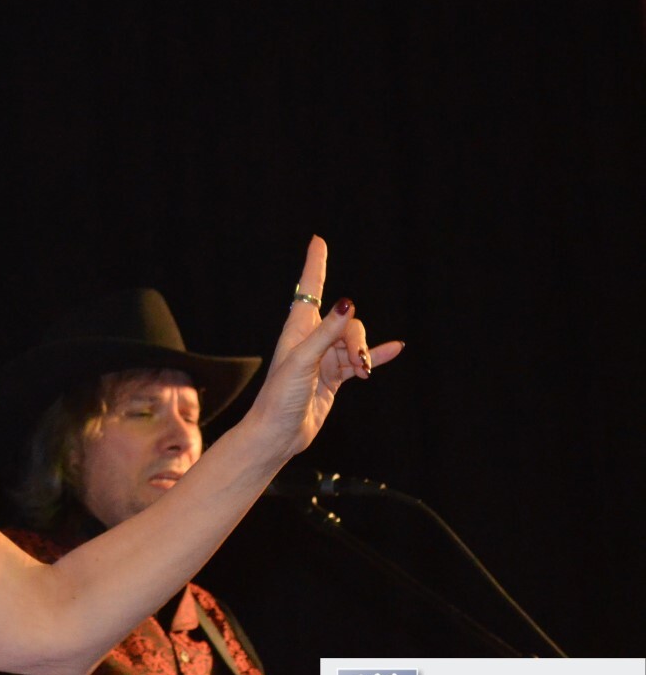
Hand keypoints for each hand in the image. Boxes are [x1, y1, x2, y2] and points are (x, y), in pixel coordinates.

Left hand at [250, 236, 403, 457]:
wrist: (279, 433)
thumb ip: (327, 333)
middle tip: (357, 362)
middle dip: (357, 338)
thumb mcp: (303, 361)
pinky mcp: (334, 377)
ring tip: (363, 374)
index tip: (318, 241)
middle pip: (346, 321)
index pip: (309, 288)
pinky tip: (396, 349)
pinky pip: (360, 360)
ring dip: (364, 355)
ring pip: (354, 342)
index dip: (315, 264)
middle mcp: (311, 339)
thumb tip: (347, 302)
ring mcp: (324, 358)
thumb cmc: (280, 396)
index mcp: (297, 329)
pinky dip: (377, 356)